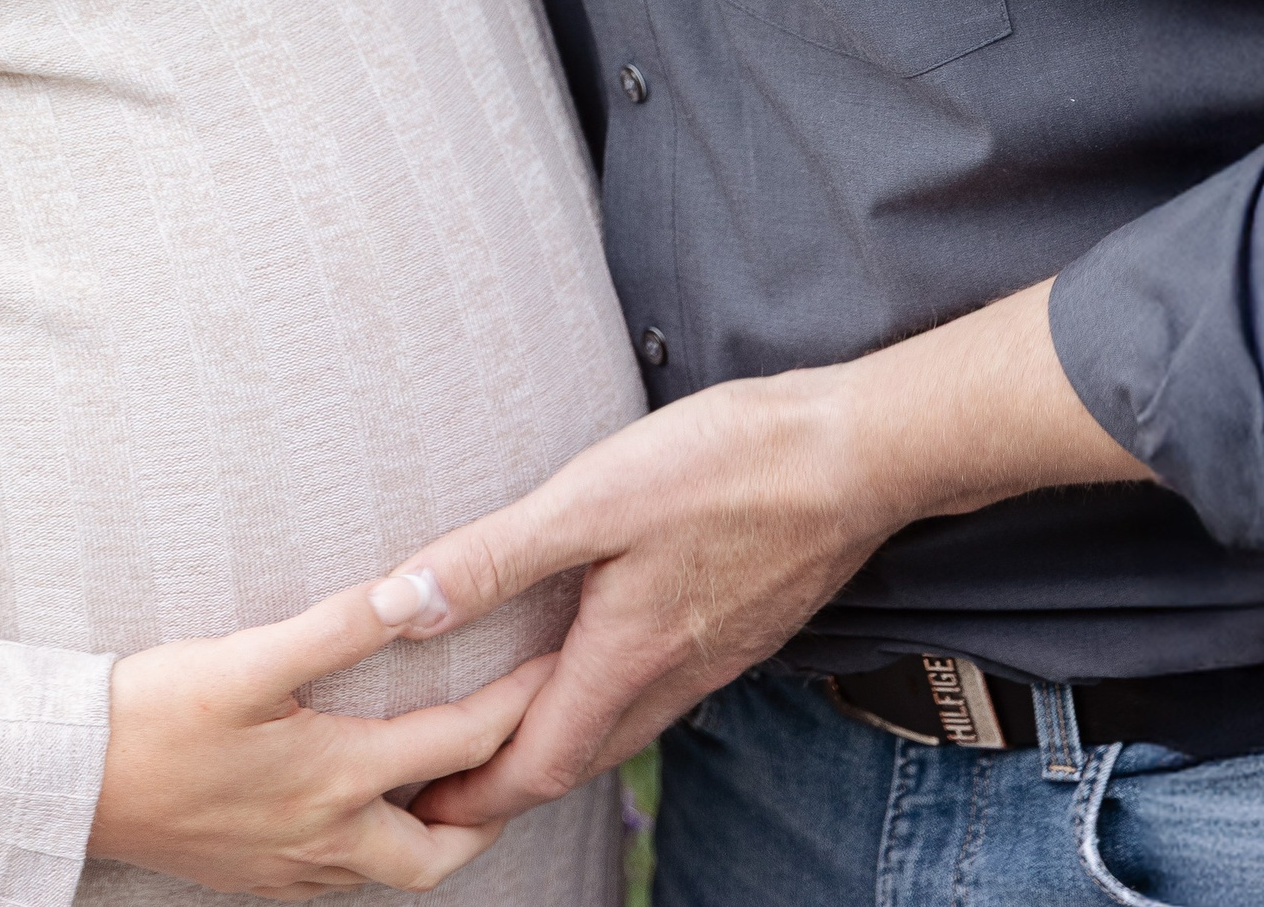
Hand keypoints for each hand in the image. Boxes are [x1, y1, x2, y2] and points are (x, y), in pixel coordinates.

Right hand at [89, 577, 550, 897]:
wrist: (70, 780)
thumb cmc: (154, 711)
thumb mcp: (249, 658)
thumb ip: (339, 625)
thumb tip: (416, 589)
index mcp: (339, 778)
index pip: (461, 744)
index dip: (519, 704)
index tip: (560, 667)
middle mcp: (329, 838)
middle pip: (444, 848)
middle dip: (492, 805)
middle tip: (517, 754)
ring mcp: (293, 868)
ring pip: (396, 871)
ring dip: (436, 830)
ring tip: (449, 778)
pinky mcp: (260, 878)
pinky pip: (346, 878)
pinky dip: (380, 847)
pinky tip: (369, 808)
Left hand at [386, 282, 1150, 826]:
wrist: (859, 456)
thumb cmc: (726, 466)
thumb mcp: (591, 499)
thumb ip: (498, 555)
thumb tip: (404, 606)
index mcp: (628, 659)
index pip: (539, 766)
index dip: (475, 796)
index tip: (421, 807)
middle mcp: (675, 675)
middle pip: (581, 758)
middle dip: (511, 782)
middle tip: (450, 780)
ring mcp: (716, 652)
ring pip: (625, 725)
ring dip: (562, 738)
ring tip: (512, 724)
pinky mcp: (743, 622)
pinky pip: (663, 688)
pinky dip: (611, 695)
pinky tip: (601, 652)